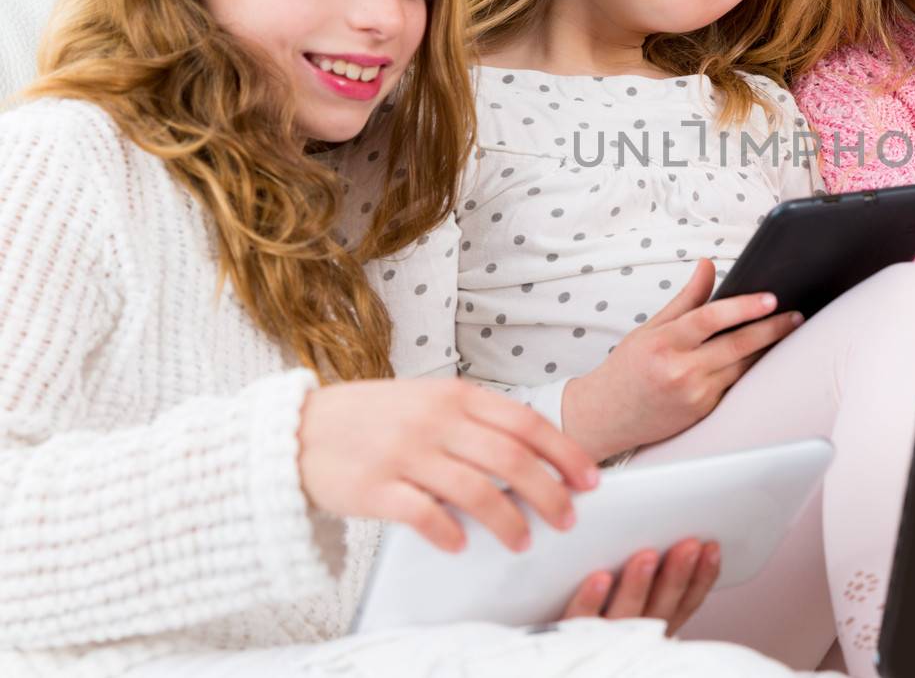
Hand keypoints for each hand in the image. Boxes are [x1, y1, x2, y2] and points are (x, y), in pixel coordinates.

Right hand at [298, 377, 598, 552]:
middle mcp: (435, 421)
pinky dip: (450, 532)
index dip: (565, 453)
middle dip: (550, 492)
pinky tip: (464, 545)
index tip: (590, 479)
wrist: (297, 431)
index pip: (525, 423)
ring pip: (476, 490)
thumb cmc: (373, 418)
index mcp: (454, 396)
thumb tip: (534, 454)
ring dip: (509, 521)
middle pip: (512, 459)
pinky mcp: (374, 488)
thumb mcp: (428, 401)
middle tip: (568, 519)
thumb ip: (475, 421)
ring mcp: (404, 453)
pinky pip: (424, 514)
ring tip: (524, 542)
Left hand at [559, 538, 721, 635]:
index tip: (711, 548)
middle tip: (688, 545)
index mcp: (650, 624)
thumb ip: (650, 575)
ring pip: (625, 613)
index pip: (685, 602)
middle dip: (677, 575)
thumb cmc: (593, 609)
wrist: (548, 657)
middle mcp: (631, 635)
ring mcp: (601, 637)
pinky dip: (592, 599)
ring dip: (639, 584)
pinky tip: (599, 579)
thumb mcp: (627, 597)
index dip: (702, 577)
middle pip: (660, 607)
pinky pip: (580, 620)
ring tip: (646, 556)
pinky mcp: (567, 637)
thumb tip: (664, 528)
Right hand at [561, 258, 802, 460]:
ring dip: (769, 348)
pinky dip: (752, 369)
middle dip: (772, 329)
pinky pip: (736, 385)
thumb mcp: (649, 328)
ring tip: (790, 330)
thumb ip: (685, 298)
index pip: (710, 319)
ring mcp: (694, 395)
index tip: (770, 298)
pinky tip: (768, 355)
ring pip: (742, 367)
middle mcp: (679, 371)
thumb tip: (708, 265)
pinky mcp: (704, 412)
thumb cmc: (627, 369)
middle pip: (736, 345)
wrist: (605, 416)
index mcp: (663, 343)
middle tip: (796, 316)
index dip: (744, 307)